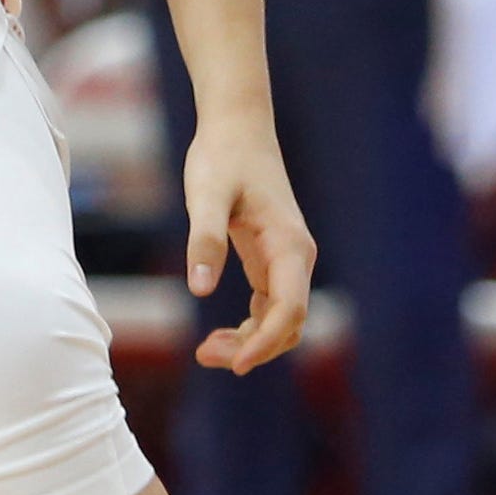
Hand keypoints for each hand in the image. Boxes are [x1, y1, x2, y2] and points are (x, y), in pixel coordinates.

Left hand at [180, 114, 315, 374]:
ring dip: (251, 343)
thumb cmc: (223, 157)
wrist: (237, 128)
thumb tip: (199, 289)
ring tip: (207, 351)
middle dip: (254, 349)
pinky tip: (219, 337)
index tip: (236, 366)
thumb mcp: (206, 195)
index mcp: (289, 245)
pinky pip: (270, 309)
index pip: (289, 309)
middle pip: (289, 324)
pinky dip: (250, 330)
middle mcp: (296, 258)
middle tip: (205, 355)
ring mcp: (286, 262)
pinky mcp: (272, 261)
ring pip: (281, 322)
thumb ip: (205, 238)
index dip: (266, 342)